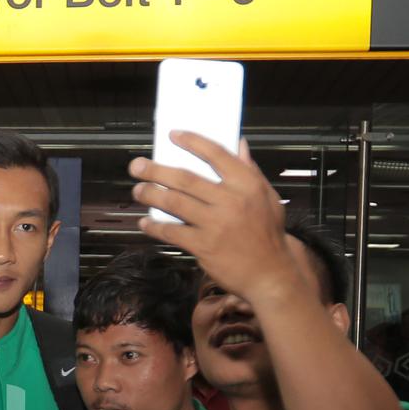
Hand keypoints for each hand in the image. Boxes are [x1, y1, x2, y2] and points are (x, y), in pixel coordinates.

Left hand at [130, 132, 299, 304]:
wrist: (271, 274)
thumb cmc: (268, 234)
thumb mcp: (267, 197)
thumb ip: (250, 169)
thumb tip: (239, 143)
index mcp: (247, 185)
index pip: (216, 154)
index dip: (192, 142)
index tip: (173, 135)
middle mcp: (230, 201)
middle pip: (185, 178)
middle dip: (156, 170)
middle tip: (137, 165)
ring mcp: (215, 224)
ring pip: (174, 202)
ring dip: (151, 194)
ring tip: (138, 190)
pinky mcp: (204, 246)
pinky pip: (172, 232)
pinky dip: (155, 226)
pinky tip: (145, 222)